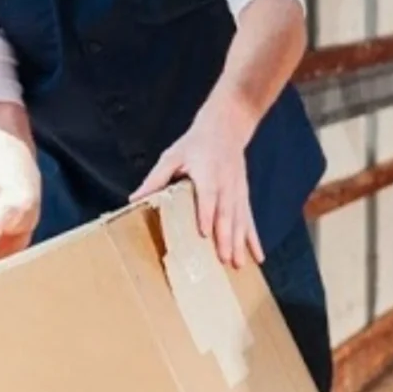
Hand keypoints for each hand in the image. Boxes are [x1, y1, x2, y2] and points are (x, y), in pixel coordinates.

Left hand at [131, 114, 265, 268]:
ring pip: (240, 220)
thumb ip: (156, 179)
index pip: (208, 196)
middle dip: (226, 238)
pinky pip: (249, 220)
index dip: (207, 214)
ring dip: (239, 243)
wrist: (227, 126)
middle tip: (224, 260)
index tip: (205, 233)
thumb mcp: (172, 156)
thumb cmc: (195, 143)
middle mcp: (225, 184)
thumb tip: (134, 199)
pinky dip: (254, 239)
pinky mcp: (243, 196)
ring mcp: (237, 191)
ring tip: (238, 265)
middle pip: (227, 214)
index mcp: (207, 173)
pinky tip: (258, 256)